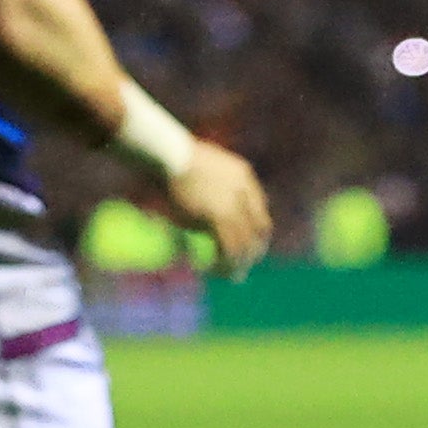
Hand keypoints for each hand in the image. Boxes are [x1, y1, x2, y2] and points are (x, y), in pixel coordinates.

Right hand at [163, 138, 271, 274]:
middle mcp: (244, 190)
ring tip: (234, 276)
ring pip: (245, 242)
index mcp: (243, 175)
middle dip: (254, 249)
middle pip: (259, 228)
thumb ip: (206, 184)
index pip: (259, 208)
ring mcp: (233, 204)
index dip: (255, 229)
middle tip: (246, 265)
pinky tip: (217, 271)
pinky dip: (226, 262)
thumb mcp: (198, 167)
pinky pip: (228, 247)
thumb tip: (196, 199)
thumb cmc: (171, 156)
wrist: (168, 151)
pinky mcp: (218, 216)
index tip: (247, 242)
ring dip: (241, 262)